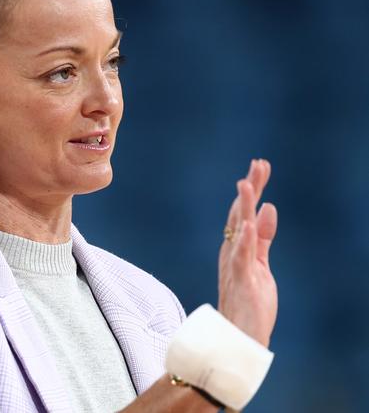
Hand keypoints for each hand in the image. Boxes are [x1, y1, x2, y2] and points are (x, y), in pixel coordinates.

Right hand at [218, 159, 277, 346]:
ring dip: (242, 207)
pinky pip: (241, 257)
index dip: (252, 189)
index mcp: (237, 247)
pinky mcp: (241, 280)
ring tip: (247, 184)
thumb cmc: (248, 303)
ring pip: (238, 230)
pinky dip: (245, 239)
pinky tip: (249, 222)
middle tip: (258, 164)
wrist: (238, 337)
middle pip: (240, 214)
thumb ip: (263, 238)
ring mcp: (235, 265)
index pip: (244, 212)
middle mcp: (232, 251)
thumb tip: (268, 208)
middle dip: (250, 189)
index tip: (260, 167)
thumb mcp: (261, 264)